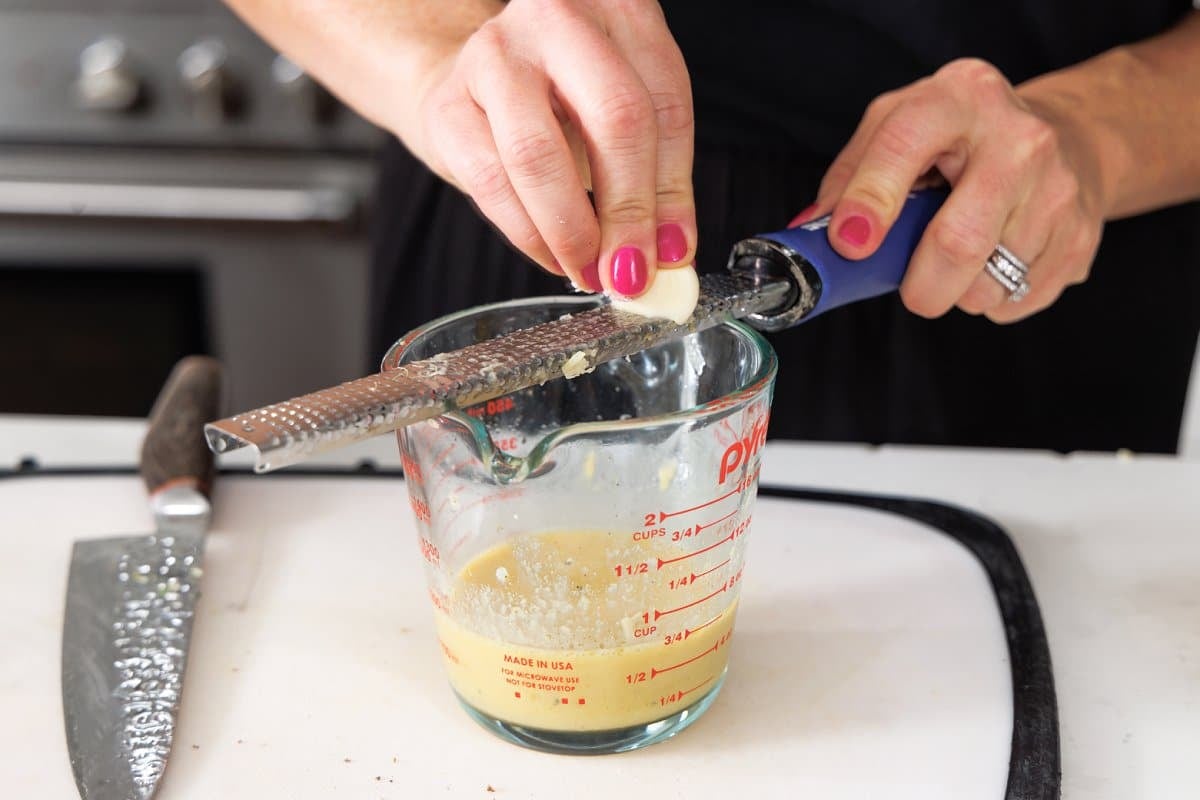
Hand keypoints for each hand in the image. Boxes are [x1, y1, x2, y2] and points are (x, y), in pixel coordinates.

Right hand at [415, 0, 696, 296]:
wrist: (469, 82)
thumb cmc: (561, 98)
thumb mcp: (625, 116)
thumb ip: (657, 178)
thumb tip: (672, 253)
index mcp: (618, 8)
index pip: (664, 103)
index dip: (672, 190)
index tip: (672, 253)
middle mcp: (555, 17)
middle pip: (615, 118)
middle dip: (628, 212)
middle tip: (631, 271)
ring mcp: (494, 55)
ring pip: (540, 156)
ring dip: (572, 231)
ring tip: (590, 270)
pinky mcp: (447, 104)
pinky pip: (491, 182)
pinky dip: (528, 234)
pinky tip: (551, 255)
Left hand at [795, 58, 1106, 322]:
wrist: (1063, 138)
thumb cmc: (959, 139)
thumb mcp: (898, 128)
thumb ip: (849, 177)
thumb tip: (809, 235)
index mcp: (958, 98)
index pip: (904, 146)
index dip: (870, 202)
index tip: (849, 243)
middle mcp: (1017, 139)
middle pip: (958, 241)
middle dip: (921, 285)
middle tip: (911, 291)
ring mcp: (1057, 188)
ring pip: (988, 284)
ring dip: (958, 293)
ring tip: (958, 262)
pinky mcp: (1079, 236)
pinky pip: (1017, 300)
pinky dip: (991, 300)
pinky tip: (993, 264)